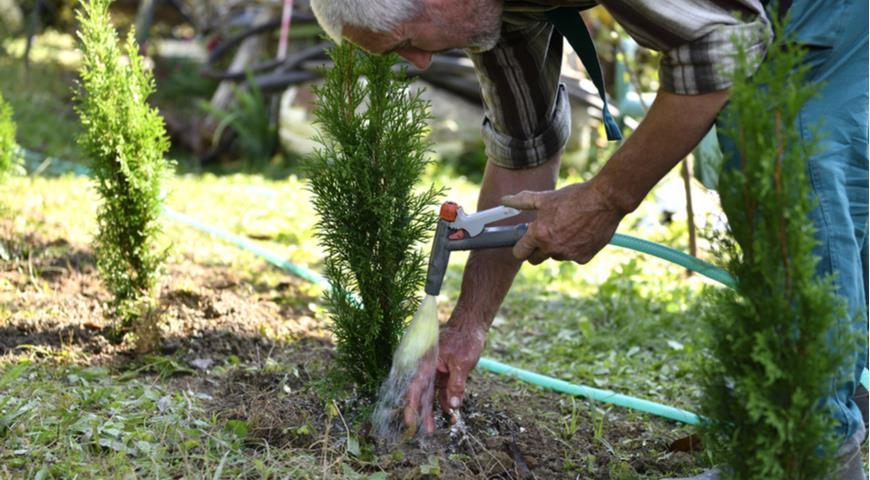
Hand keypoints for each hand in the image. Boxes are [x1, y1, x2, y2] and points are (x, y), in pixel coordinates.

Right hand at [403, 320, 486, 433]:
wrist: (471, 325)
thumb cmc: (464, 340)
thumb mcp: (462, 363)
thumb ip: (456, 385)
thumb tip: (453, 406)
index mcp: (426, 364)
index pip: (415, 389)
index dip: (412, 406)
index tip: (411, 421)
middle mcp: (428, 369)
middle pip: (423, 395)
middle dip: (424, 414)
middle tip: (428, 431)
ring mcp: (437, 371)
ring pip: (433, 394)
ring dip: (437, 409)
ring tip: (443, 424)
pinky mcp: (445, 372)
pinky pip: (443, 389)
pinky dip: (447, 399)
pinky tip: (452, 411)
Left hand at [501, 181, 624, 264]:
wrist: (606, 200)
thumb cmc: (574, 197)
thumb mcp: (546, 198)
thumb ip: (522, 202)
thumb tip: (504, 200)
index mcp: (538, 234)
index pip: (519, 253)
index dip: (520, 247)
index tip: (524, 242)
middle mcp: (551, 248)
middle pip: (535, 260)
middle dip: (536, 250)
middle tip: (544, 235)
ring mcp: (568, 255)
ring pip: (556, 256)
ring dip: (557, 247)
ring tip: (568, 227)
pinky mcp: (583, 258)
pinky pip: (573, 257)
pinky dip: (575, 248)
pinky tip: (582, 233)